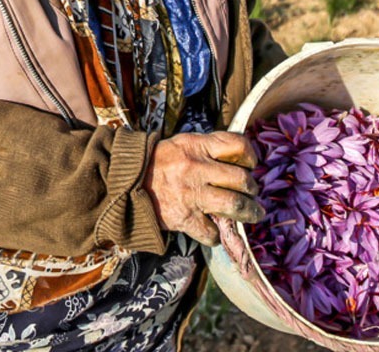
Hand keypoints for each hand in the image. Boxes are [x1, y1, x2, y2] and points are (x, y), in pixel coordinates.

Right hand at [143, 131, 263, 246]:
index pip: (237, 145)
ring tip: (254, 214)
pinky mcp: (184, 218)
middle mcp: (196, 168)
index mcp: (196, 146)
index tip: (251, 165)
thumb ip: (208, 148)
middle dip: (252, 188)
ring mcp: (191, 195)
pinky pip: (212, 231)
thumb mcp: (182, 144)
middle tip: (252, 192)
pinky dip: (216, 234)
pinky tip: (216, 231)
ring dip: (249, 212)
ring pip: (234, 205)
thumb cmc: (158, 162)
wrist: (124, 183)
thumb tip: (239, 159)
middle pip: (241, 178)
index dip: (250, 156)